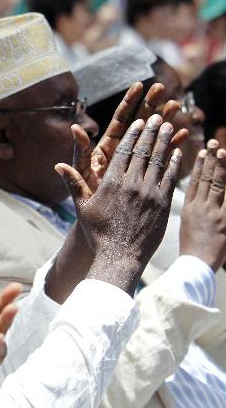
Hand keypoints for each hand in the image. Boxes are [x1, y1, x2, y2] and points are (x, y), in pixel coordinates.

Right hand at [56, 115, 182, 294]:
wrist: (120, 256)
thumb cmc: (99, 233)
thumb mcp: (82, 207)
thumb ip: (73, 183)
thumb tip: (57, 165)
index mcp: (111, 182)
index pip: (124, 151)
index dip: (133, 134)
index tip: (139, 122)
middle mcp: (131, 184)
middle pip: (142, 150)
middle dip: (150, 131)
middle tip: (156, 117)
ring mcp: (148, 193)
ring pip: (158, 160)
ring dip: (164, 141)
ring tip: (168, 126)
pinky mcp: (162, 203)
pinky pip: (170, 177)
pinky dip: (174, 162)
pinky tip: (177, 151)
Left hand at [72, 82, 185, 192]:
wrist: (100, 218)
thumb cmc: (88, 194)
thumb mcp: (83, 172)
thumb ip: (80, 151)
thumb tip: (74, 128)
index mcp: (107, 146)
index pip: (119, 120)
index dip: (129, 103)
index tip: (138, 86)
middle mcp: (122, 149)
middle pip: (137, 122)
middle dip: (149, 104)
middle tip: (161, 88)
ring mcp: (135, 160)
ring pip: (151, 135)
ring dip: (163, 120)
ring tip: (176, 105)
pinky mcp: (146, 171)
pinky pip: (161, 155)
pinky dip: (171, 145)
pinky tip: (183, 134)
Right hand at [180, 140, 225, 270]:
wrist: (196, 264)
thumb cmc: (191, 252)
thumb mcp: (186, 230)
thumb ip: (193, 214)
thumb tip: (191, 204)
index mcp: (188, 210)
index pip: (193, 182)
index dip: (198, 166)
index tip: (201, 153)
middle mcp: (200, 207)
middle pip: (205, 178)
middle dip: (209, 160)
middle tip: (213, 143)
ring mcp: (213, 212)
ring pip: (216, 184)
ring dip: (219, 166)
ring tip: (221, 151)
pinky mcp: (224, 219)